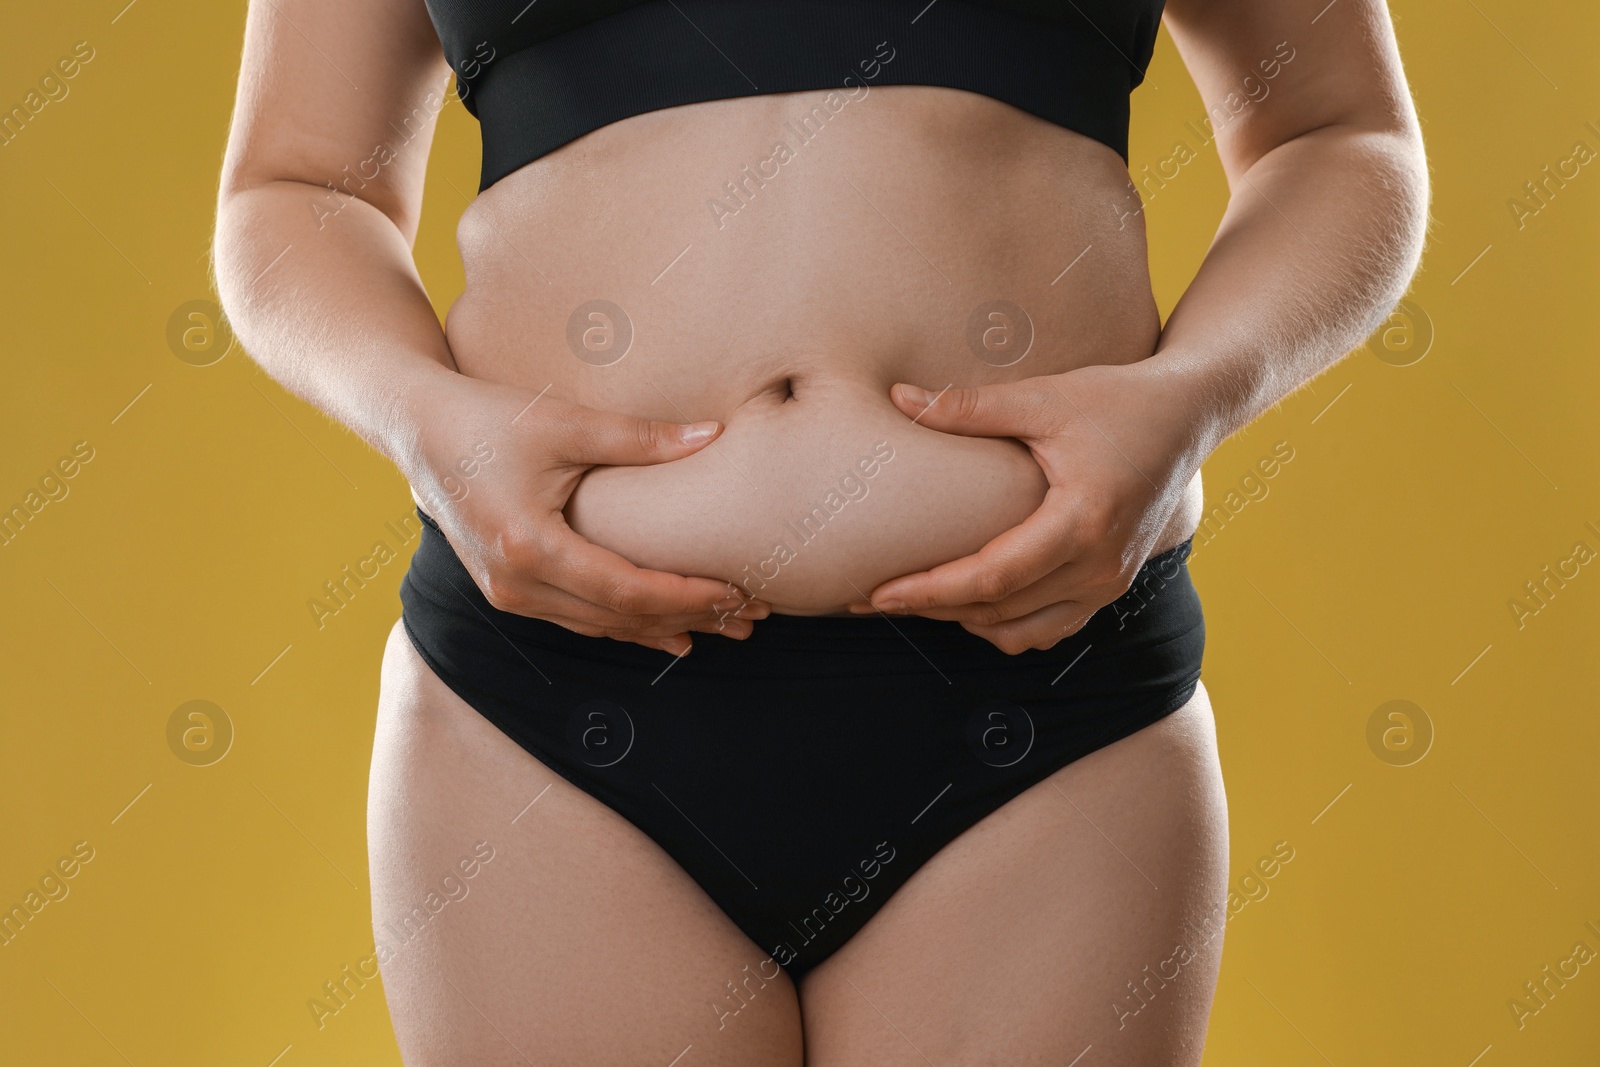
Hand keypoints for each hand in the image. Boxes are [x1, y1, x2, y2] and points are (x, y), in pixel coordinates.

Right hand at [402, 372, 769, 653]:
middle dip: (691, 618)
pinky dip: (627, 626)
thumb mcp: (566, 423)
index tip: (738, 592)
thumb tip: (715, 435)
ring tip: (725, 627)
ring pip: (600, 628)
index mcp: (528, 547)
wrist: (417, 428)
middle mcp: (515, 585)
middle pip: (620, 619)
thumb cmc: (488, 417)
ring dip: (663, 628)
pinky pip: (578, 620)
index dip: (687, 596)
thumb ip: (641, 437)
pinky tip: (668, 631)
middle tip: (751, 617)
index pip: (627, 590)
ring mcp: (507, 594)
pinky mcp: (507, 591)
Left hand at [848, 361, 1204, 653]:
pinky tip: (966, 601)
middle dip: (929, 610)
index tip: (877, 594)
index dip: (929, 590)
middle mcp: (1099, 567)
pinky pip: (1047, 628)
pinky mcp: (1110, 586)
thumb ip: (970, 406)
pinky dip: (1003, 624)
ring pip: (1021, 632)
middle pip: (998, 612)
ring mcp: (1109, 584)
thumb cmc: (1118, 401)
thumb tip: (898, 399)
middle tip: (868, 600)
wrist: (1188, 416)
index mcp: (1081, 523)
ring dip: (963, 622)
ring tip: (911, 601)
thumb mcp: (1045, 397)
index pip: (991, 578)